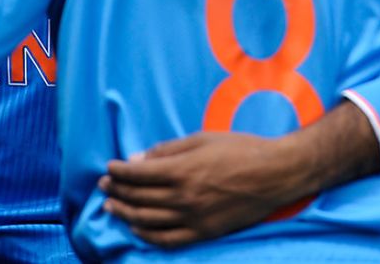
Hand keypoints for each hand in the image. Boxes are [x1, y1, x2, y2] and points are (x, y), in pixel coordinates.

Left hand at [100, 131, 308, 247]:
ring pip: (147, 221)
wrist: (274, 173)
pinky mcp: (204, 232)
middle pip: (139, 197)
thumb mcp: (202, 139)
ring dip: (125, 214)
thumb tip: (137, 159)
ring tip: (112, 207)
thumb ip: (168, 150)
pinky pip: (168, 240)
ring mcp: (193, 218)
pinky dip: (148, 236)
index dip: (119, 171)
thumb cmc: (240, 149)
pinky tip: (137, 229)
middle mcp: (184, 197)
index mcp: (182, 170)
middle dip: (117, 190)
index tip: (109, 167)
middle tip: (104, 185)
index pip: (138, 174)